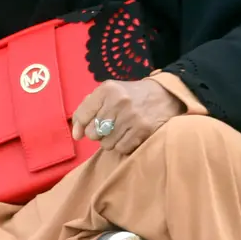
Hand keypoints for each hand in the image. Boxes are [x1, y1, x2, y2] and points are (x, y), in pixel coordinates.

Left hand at [70, 80, 185, 154]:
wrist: (164, 96)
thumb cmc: (130, 96)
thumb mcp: (108, 92)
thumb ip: (88, 108)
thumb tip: (76, 134)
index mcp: (107, 90)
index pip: (82, 115)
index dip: (80, 126)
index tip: (82, 131)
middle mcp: (118, 102)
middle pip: (93, 133)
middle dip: (97, 133)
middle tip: (107, 127)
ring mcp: (131, 117)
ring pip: (106, 144)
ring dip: (110, 141)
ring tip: (120, 131)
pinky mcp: (143, 130)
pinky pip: (121, 149)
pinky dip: (123, 145)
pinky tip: (129, 135)